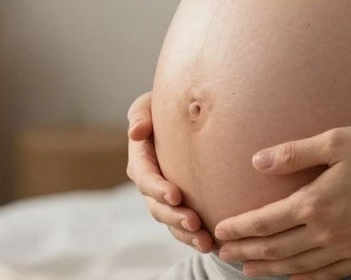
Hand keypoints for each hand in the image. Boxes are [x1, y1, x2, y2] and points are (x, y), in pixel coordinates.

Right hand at [126, 91, 215, 253]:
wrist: (188, 116)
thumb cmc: (165, 108)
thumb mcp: (150, 103)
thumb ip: (141, 114)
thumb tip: (136, 132)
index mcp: (141, 159)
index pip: (144, 177)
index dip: (157, 188)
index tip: (175, 195)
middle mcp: (150, 183)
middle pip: (157, 207)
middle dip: (174, 217)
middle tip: (194, 222)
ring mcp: (165, 198)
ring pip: (171, 222)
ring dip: (186, 234)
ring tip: (206, 243)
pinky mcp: (181, 207)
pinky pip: (185, 228)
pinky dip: (196, 238)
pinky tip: (214, 245)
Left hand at [211, 125, 350, 278]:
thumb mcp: (338, 140)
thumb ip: (294, 153)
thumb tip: (256, 161)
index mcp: (316, 202)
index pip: (265, 222)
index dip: (240, 228)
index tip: (221, 231)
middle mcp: (329, 232)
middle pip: (276, 249)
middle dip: (247, 251)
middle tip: (224, 253)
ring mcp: (350, 249)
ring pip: (299, 267)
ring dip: (270, 268)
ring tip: (249, 269)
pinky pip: (330, 275)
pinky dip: (306, 279)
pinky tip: (296, 277)